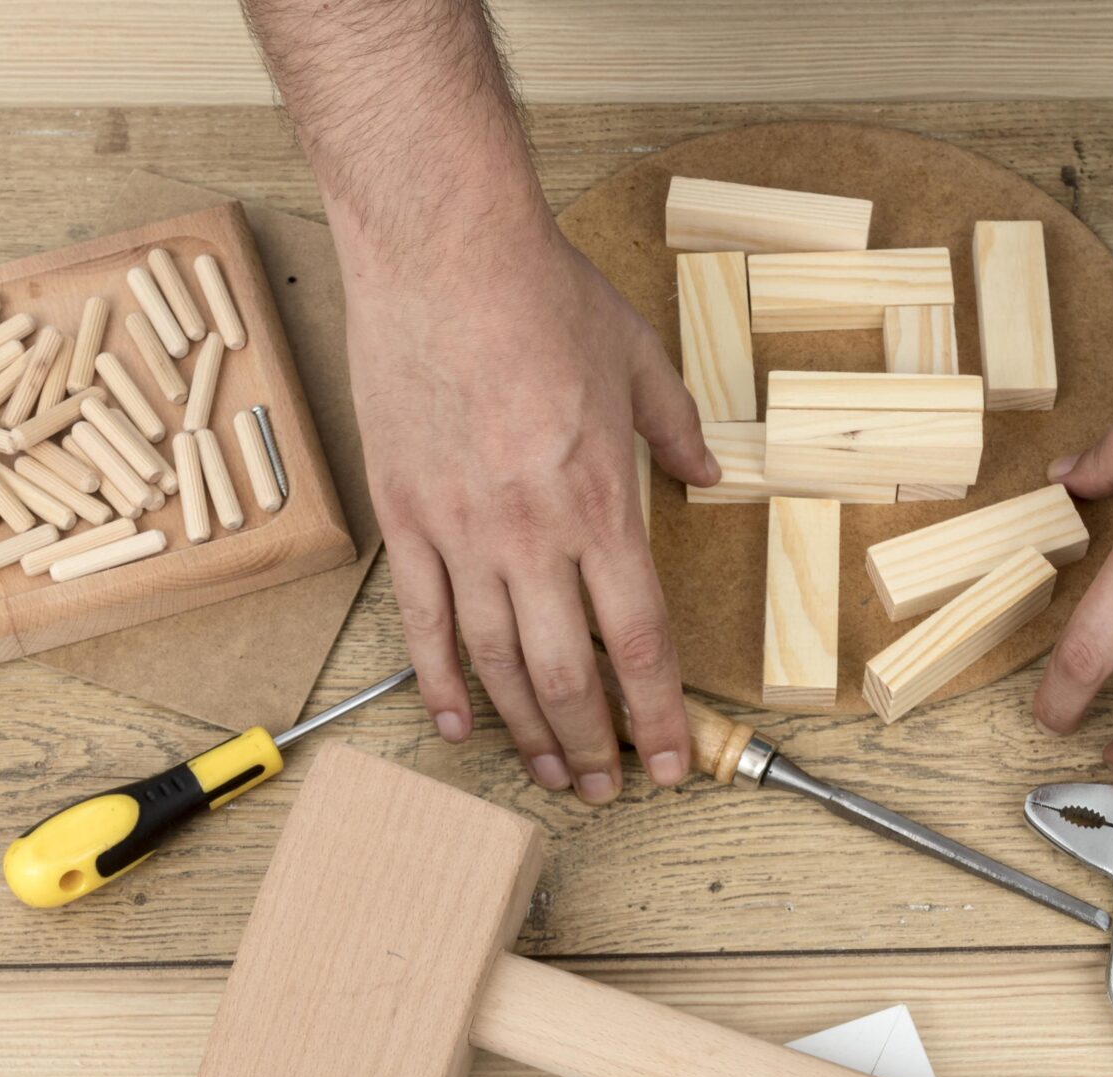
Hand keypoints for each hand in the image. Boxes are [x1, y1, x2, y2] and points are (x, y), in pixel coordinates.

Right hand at [345, 216, 715, 800]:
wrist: (444, 251)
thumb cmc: (541, 294)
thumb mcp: (639, 359)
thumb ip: (678, 430)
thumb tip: (706, 472)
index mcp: (601, 505)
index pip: (637, 643)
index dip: (655, 716)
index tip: (670, 761)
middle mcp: (532, 535)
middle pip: (566, 674)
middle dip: (593, 744)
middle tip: (605, 788)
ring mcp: (461, 530)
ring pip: (494, 662)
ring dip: (524, 729)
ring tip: (545, 773)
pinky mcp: (406, 514)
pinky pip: (422, 620)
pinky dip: (439, 681)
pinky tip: (457, 725)